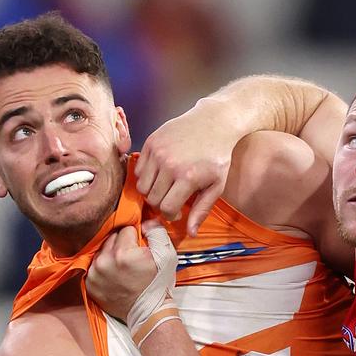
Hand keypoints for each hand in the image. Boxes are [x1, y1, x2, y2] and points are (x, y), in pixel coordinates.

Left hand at [86, 221, 176, 322]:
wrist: (148, 312)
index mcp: (123, 253)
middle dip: (121, 243)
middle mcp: (104, 261)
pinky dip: (103, 267)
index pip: (126, 229)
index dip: (135, 236)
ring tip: (122, 266)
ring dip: (110, 254)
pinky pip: (94, 265)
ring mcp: (94, 273)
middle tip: (131, 257)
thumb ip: (156, 232)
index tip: (140, 247)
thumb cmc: (158, 283)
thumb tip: (145, 221)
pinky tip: (113, 275)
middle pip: (111, 237)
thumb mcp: (166, 255)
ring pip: (101, 250)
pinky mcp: (89, 284)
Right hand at [136, 101, 239, 236]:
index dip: (170, 214)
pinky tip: (160, 173)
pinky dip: (145, 175)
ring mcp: (158, 152)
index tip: (177, 211)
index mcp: (187, 177)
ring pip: (141, 185)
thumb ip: (202, 210)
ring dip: (151, 191)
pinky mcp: (151, 142)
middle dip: (160, 204)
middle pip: (152, 198)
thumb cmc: (217, 156)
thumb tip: (191, 233)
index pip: (166, 207)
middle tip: (171, 199)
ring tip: (165, 187)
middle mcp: (169, 164)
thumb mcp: (217, 185)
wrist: (213, 122)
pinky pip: (138, 169)